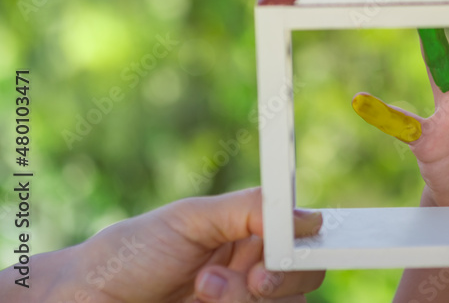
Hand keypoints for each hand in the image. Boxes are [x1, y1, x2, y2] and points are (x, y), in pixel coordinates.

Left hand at [26, 187, 324, 302]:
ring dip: (241, 298)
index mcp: (253, 240)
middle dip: (280, 280)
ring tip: (202, 288)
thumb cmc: (131, 253)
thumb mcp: (190, 218)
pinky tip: (199, 302)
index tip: (288, 251)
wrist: (85, 299)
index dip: (308, 251)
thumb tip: (307, 216)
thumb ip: (248, 210)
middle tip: (251, 275)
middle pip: (302, 285)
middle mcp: (253, 277)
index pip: (306, 247)